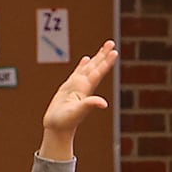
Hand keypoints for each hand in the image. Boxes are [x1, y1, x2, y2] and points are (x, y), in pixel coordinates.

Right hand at [40, 41, 116, 157]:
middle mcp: (83, 87)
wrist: (57, 129)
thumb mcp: (77, 112)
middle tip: (111, 42)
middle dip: (103, 55)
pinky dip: (82, 65)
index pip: (98, 72)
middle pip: (95, 67)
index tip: (114, 51)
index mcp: (85, 89)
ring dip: (95, 58)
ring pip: (87, 68)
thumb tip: (104, 103)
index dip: (106, 62)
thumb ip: (90, 105)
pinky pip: (77, 73)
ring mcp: (76, 87)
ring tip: (102, 48)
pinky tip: (86, 60)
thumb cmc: (65, 122)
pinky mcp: (68, 88)